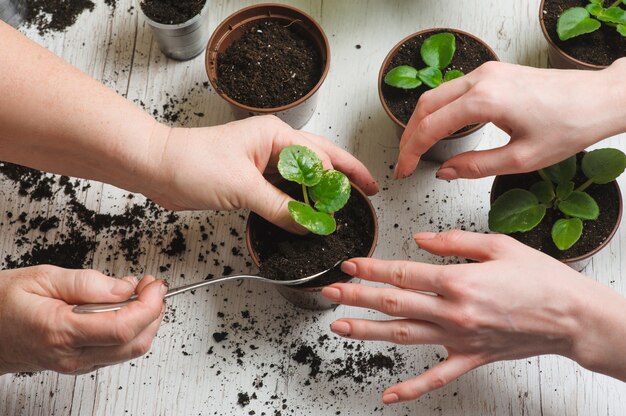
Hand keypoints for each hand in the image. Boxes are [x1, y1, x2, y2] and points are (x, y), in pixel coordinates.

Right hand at [0, 266, 165, 374]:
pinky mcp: (81, 364)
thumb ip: (87, 283)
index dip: (149, 305)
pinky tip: (125, 308)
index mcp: (61, 332)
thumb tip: (123, 287)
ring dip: (146, 321)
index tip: (155, 285)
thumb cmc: (2, 303)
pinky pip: (118, 351)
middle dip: (154, 312)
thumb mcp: (42, 278)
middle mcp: (72, 355)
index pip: (122, 328)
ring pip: (130, 350)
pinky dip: (132, 329)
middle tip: (151, 286)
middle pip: (135, 343)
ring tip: (139, 293)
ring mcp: (77, 364)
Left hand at [145, 116, 378, 233]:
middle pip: (319, 161)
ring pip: (301, 177)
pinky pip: (283, 190)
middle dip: (343, 178)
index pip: (321, 157)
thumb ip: (281, 208)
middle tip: (366, 193)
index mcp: (275, 136)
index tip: (361, 194)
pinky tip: (307, 212)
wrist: (157, 168)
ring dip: (320, 192)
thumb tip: (310, 224)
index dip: (343, 177)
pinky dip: (297, 202)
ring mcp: (261, 161)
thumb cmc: (192, 163)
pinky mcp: (250, 178)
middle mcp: (272, 145)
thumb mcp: (243, 188)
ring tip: (342, 206)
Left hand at [321, 230, 625, 403]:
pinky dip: (411, 388)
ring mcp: (460, 338)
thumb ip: (453, 241)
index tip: (349, 265)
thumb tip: (418, 239)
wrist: (572, 317)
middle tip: (330, 293)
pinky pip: (436, 377)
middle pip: (394, 304)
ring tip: (339, 327)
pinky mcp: (471, 357)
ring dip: (368, 331)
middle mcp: (453, 312)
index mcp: (458, 281)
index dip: (371, 269)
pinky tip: (388, 394)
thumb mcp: (498, 245)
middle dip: (357, 297)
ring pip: (404, 336)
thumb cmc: (540, 279)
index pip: (402, 274)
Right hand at [395, 59, 625, 179]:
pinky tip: (439, 128)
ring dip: (421, 121)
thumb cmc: (570, 125)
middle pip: (426, 105)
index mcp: (485, 100)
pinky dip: (438, 110)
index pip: (430, 126)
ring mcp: (487, 72)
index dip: (411, 151)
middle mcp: (481, 79)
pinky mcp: (494, 72)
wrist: (599, 99)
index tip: (404, 170)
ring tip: (416, 147)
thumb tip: (444, 172)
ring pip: (437, 94)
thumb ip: (475, 166)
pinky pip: (453, 89)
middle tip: (404, 161)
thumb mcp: (521, 158)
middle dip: (409, 136)